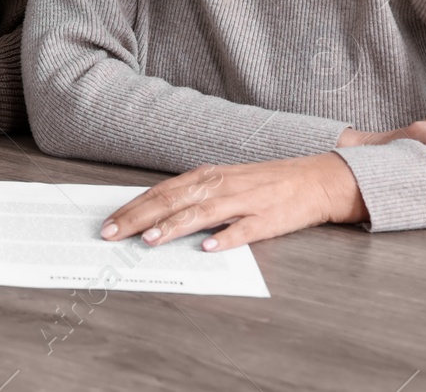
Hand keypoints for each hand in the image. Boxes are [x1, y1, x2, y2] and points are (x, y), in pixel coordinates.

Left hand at [100, 154, 367, 251]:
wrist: (316, 179)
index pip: (161, 192)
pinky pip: (245, 230)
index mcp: (206, 177)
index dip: (133, 208)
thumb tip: (155, 215)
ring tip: (150, 240)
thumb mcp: (223, 183)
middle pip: (172, 201)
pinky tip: (209, 248)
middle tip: (113, 234)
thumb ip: (192, 197)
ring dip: (174, 226)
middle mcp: (220, 185)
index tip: (108, 223)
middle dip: (139, 218)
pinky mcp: (270, 218)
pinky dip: (226, 238)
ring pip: (202, 213)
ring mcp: (245, 201)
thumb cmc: (264, 183)